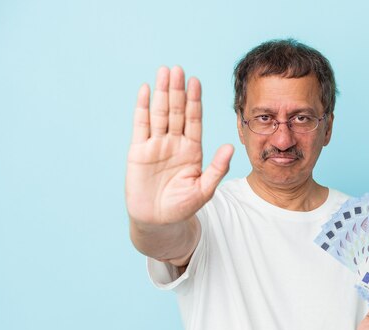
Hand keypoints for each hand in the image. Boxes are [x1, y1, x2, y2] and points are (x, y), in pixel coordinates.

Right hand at [126, 66, 233, 225]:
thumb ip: (217, 168)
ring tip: (164, 71)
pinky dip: (143, 107)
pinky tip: (146, 90)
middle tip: (179, 69)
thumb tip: (230, 147)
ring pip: (160, 113)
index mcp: (192, 150)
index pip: (194, 120)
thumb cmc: (182, 207)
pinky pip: (141, 125)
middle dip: (178, 90)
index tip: (196, 82)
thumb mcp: (204, 189)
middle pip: (177, 111)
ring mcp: (156, 145)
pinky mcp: (138, 151)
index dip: (195, 101)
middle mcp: (175, 143)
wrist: (158, 221)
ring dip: (162, 93)